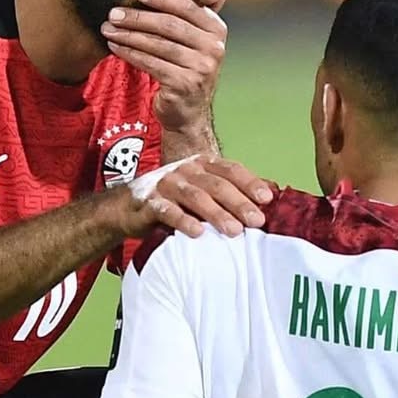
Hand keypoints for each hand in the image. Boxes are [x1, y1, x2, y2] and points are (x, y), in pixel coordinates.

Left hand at [102, 0, 231, 141]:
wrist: (188, 111)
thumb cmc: (188, 67)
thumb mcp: (200, 37)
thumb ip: (206, 8)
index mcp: (217, 29)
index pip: (187, 7)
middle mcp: (214, 48)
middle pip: (169, 25)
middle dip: (138, 17)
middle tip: (113, 13)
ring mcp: (201, 68)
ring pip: (157, 44)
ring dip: (128, 35)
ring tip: (107, 28)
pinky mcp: (184, 85)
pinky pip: (151, 63)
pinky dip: (130, 53)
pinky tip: (115, 46)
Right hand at [107, 154, 271, 239]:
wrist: (127, 207)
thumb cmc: (173, 201)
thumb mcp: (202, 192)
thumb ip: (230, 192)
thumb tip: (269, 197)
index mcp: (202, 164)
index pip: (231, 170)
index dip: (250, 183)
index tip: (268, 199)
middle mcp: (186, 170)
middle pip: (217, 184)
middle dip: (239, 202)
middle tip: (257, 221)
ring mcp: (166, 184)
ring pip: (196, 197)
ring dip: (217, 214)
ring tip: (234, 231)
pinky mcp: (149, 202)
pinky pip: (168, 211)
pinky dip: (183, 221)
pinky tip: (197, 233)